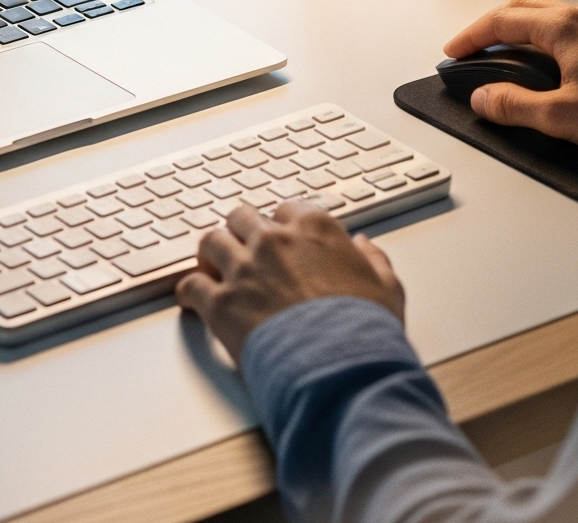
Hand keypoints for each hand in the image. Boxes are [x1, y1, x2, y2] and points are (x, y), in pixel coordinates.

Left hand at [175, 200, 405, 364]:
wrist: (341, 368)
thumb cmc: (365, 331)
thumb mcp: (387, 288)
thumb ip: (374, 260)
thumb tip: (363, 246)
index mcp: (314, 229)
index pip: (288, 209)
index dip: (283, 226)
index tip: (284, 240)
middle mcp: (274, 241)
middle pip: (242, 217)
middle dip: (242, 232)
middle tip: (244, 250)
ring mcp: (244, 269)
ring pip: (210, 242)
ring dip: (212, 255)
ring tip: (214, 269)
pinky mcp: (220, 303)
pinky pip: (190, 285)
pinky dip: (190, 292)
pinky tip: (194, 300)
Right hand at [443, 0, 577, 152]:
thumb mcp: (561, 117)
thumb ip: (514, 106)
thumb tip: (482, 98)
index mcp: (565, 27)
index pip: (502, 21)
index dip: (472, 37)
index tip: (455, 53)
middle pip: (524, 9)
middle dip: (493, 26)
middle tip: (474, 48)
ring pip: (551, 14)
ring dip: (522, 27)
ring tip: (507, 52)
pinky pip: (574, 25)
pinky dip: (549, 34)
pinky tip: (552, 57)